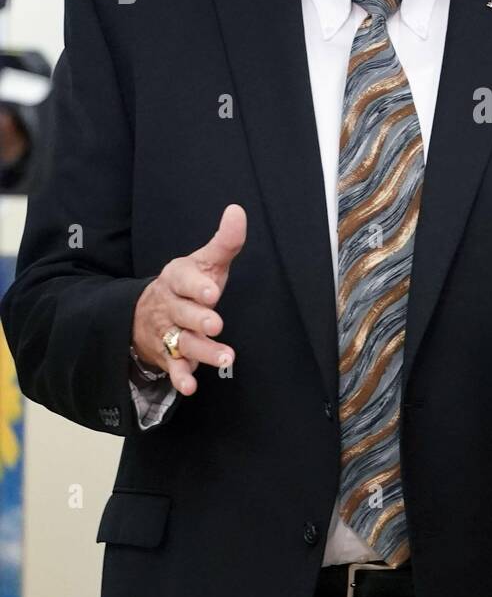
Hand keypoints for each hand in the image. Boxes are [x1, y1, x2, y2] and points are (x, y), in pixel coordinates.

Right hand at [131, 203, 246, 396]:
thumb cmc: (188, 284)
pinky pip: (173, 369)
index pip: (183, 279)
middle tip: (216, 323)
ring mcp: (168, 333)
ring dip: (203, 352)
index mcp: (177, 279)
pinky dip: (180, 378)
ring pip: (183, 343)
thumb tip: (237, 211)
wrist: (148, 312)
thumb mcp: (204, 261)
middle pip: (183, 313)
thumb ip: (224, 241)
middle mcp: (171, 306)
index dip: (196, 285)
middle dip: (199, 319)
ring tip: (226, 357)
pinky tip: (191, 386)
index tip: (211, 291)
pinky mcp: (169, 356)